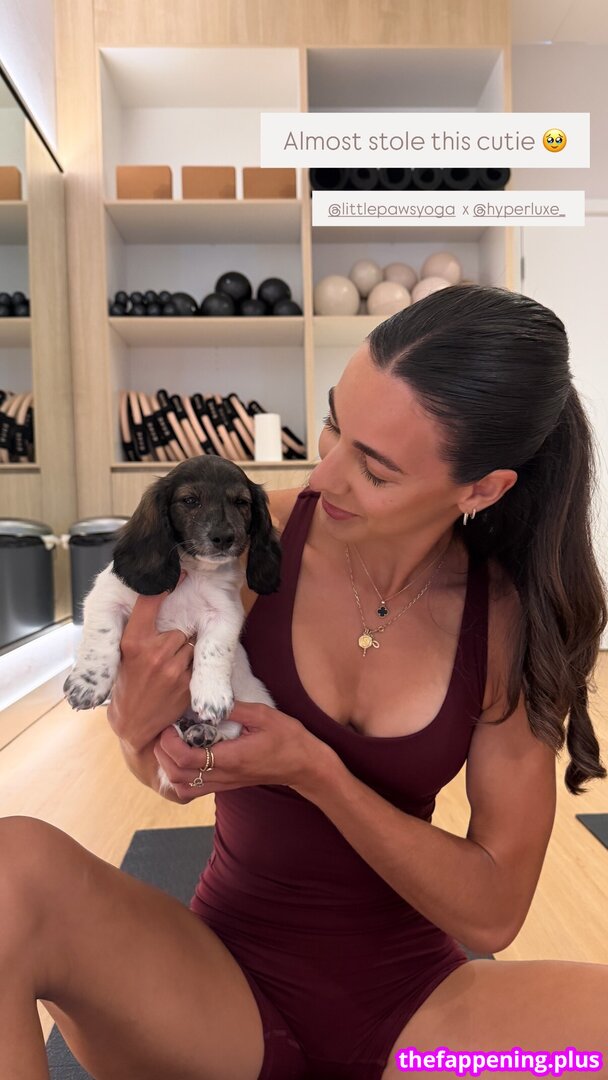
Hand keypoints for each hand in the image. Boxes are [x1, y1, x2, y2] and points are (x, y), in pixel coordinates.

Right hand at [107, 570, 195, 753]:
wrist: (134, 725)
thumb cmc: (127, 684)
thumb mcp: (124, 653)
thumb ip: (139, 627)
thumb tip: (155, 596)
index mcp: (133, 641)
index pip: (149, 603)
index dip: (163, 586)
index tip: (177, 571)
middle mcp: (153, 652)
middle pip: (178, 627)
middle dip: (176, 636)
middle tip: (164, 650)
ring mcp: (172, 669)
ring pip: (189, 644)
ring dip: (185, 652)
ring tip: (169, 667)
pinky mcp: (187, 685)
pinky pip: (196, 664)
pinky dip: (191, 668)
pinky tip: (178, 679)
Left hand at [153, 701, 337, 802]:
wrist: (305, 765)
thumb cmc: (288, 738)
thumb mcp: (263, 715)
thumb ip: (233, 708)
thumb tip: (207, 699)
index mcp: (231, 757)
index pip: (187, 760)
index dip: (170, 744)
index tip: (170, 725)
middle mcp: (225, 775)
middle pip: (178, 777)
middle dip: (163, 755)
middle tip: (166, 732)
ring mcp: (225, 784)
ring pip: (183, 788)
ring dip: (169, 768)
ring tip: (173, 744)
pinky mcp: (226, 785)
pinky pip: (194, 790)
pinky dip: (181, 776)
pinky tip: (186, 756)